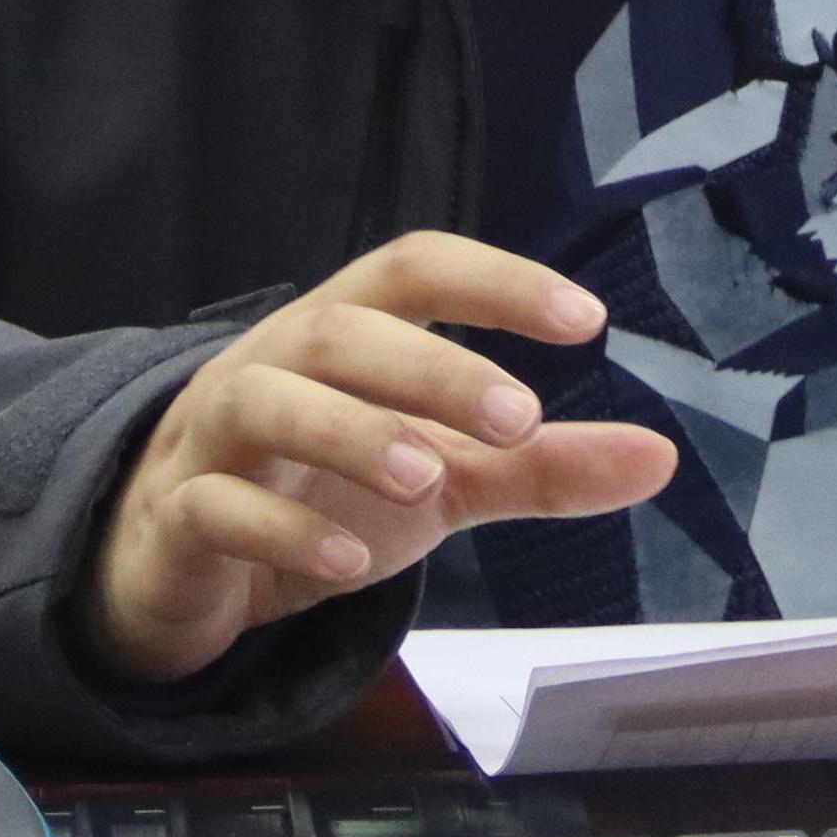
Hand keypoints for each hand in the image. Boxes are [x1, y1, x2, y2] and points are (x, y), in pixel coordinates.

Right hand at [81, 232, 674, 685]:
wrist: (183, 566)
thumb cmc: (318, 492)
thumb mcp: (442, 479)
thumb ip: (539, 466)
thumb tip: (660, 455)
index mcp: (343, 336)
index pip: (413, 270)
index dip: (495, 281)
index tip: (585, 318)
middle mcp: (273, 365)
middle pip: (340, 331)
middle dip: (430, 365)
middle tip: (518, 414)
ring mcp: (213, 437)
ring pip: (264, 402)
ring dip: (349, 432)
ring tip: (427, 476)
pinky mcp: (176, 517)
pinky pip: (215, 507)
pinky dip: (282, 531)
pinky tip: (347, 565)